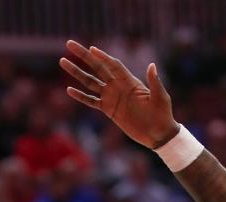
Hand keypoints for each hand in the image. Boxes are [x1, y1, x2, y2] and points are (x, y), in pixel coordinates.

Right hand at [60, 40, 179, 148]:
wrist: (158, 134)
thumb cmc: (163, 115)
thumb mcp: (160, 97)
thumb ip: (155, 82)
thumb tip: (152, 66)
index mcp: (130, 81)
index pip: (113, 65)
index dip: (103, 56)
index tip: (91, 49)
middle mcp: (118, 87)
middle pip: (97, 68)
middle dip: (83, 56)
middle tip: (69, 44)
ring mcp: (112, 98)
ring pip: (90, 82)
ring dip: (77, 73)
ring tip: (63, 62)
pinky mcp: (109, 110)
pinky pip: (92, 101)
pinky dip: (81, 96)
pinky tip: (69, 90)